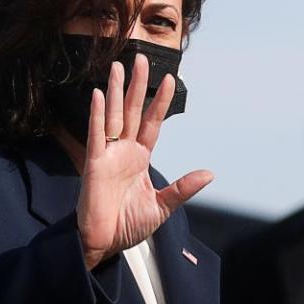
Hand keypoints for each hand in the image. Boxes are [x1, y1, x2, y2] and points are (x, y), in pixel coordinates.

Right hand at [76, 54, 213, 269]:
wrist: (104, 244)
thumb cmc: (128, 226)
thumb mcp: (161, 206)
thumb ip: (181, 188)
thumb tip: (209, 173)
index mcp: (140, 158)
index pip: (153, 123)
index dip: (160, 102)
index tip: (170, 79)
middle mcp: (124, 151)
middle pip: (132, 111)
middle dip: (137, 86)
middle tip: (141, 59)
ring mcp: (108, 155)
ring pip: (113, 116)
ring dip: (115, 91)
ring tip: (118, 67)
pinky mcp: (94, 164)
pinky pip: (96, 135)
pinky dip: (97, 115)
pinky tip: (98, 95)